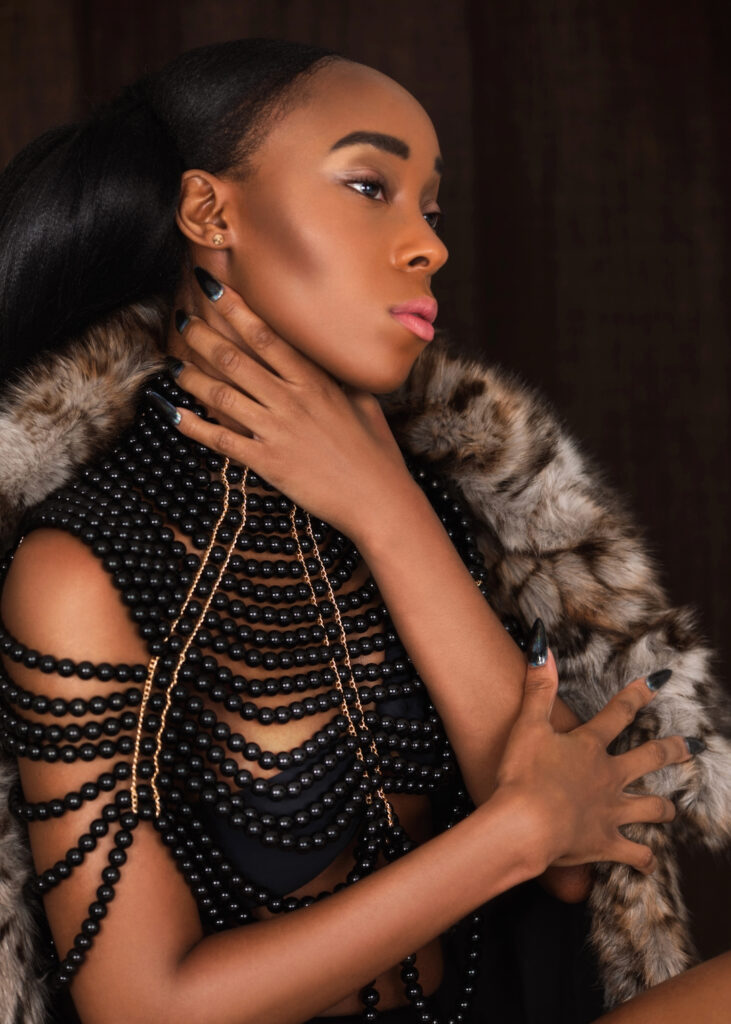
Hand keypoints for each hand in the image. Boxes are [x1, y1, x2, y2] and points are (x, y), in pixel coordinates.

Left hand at [166, 272, 415, 539]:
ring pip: (221, 394)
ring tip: (172, 366)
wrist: (379, 500)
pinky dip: (193, 426)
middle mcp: (292, 399)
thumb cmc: (377, 454)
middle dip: (202, 336)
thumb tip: (330, 361)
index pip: (267, 336)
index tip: (213, 290)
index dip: (235, 309)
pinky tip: (172, 413)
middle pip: (235, 358)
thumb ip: (341, 380)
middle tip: (182, 322)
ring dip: (190, 377)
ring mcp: (278, 430)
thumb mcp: (364, 404)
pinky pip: (221, 439)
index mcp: (316, 380)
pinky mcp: (268, 462)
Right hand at [493, 639, 695, 876]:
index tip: (660, 681)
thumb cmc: (524, 774)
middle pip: (650, 759)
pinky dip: (644, 860)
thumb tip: (543, 649)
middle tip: (692, 747)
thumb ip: (538, 688)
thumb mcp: (527, 726)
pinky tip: (649, 862)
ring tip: (671, 808)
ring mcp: (611, 812)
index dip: (638, 694)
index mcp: (590, 747)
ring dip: (663, 808)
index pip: (619, 712)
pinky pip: (635, 855)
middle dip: (673, 750)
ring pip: (652, 808)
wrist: (526, 824)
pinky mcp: (606, 843)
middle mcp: (609, 776)